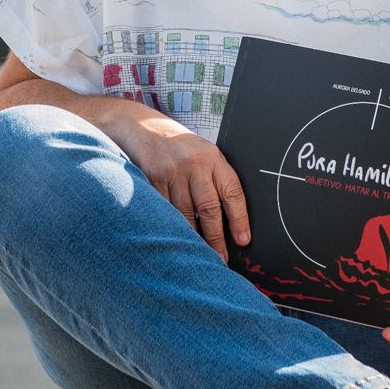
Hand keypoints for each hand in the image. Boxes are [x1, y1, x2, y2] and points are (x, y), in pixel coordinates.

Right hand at [131, 118, 250, 261]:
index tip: (243, 240)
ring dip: (193, 237)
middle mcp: (195, 164)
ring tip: (200, 253)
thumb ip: (217, 179)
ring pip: (186, 213)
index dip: (239, 219)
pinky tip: (178, 238)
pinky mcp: (154, 180)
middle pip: (209, 207)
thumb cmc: (183, 150)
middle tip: (221, 258)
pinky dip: (173, 226)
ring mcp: (173, 172)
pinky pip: (166, 211)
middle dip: (216, 237)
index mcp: (214, 158)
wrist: (146, 130)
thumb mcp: (206, 155)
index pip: (232, 191)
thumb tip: (232, 220)